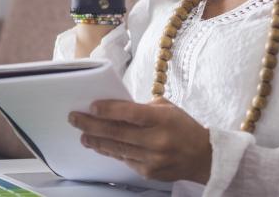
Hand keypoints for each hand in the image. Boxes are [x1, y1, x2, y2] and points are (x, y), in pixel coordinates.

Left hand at [68, 98, 211, 184]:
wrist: (204, 157)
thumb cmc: (183, 127)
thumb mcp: (167, 108)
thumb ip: (143, 108)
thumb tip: (116, 108)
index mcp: (162, 119)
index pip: (130, 113)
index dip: (108, 110)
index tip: (91, 106)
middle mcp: (156, 140)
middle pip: (117, 132)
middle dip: (92, 125)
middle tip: (75, 119)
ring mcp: (152, 159)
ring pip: (117, 148)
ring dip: (97, 141)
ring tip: (82, 135)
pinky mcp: (148, 172)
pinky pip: (124, 160)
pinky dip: (111, 151)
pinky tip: (100, 146)